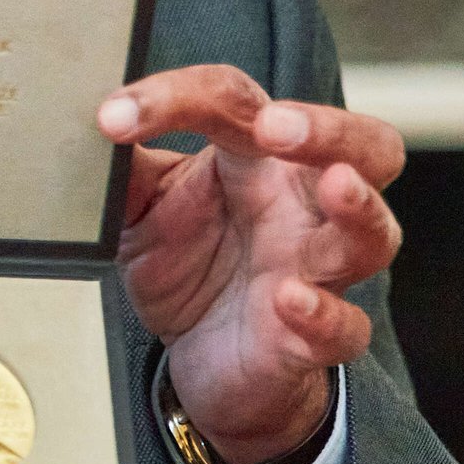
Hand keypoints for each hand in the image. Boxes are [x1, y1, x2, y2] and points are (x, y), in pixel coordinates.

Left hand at [95, 65, 406, 463]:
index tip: (113, 116)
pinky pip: (345, 325)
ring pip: (375, 232)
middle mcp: (303, 206)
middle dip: (330, 128)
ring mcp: (318, 271)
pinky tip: (290, 301)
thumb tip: (88, 128)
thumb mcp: (141, 212)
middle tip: (276, 126)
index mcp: (260, 160)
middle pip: (365, 147)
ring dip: (359, 208)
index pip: (237, 103)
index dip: (177, 98)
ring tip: (334, 187)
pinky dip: (323, 314)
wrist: (201, 365)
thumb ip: (122, 172)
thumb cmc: (190, 272)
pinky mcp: (317, 338)